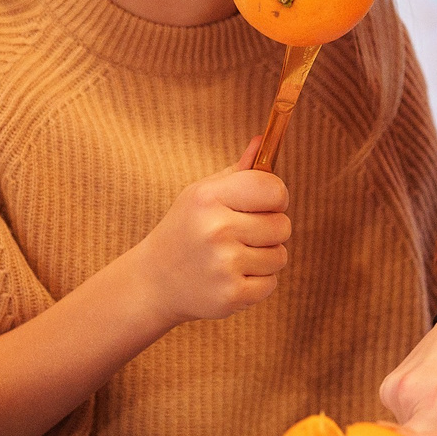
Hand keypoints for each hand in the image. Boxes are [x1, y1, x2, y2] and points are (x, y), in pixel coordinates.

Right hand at [128, 139, 290, 325]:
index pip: (273, 189)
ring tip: (235, 256)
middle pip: (282, 225)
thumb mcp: (202, 194)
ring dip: (265, 257)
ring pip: (280, 256)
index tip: (264, 204)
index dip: (276, 196)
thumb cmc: (186, 229)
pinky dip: (258, 282)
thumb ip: (238, 171)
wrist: (155, 281)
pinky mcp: (231, 295)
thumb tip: (263, 140)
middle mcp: (216, 230)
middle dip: (270, 229)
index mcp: (209, 198)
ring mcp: (223, 265)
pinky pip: (271, 283)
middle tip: (244, 234)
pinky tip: (232, 276)